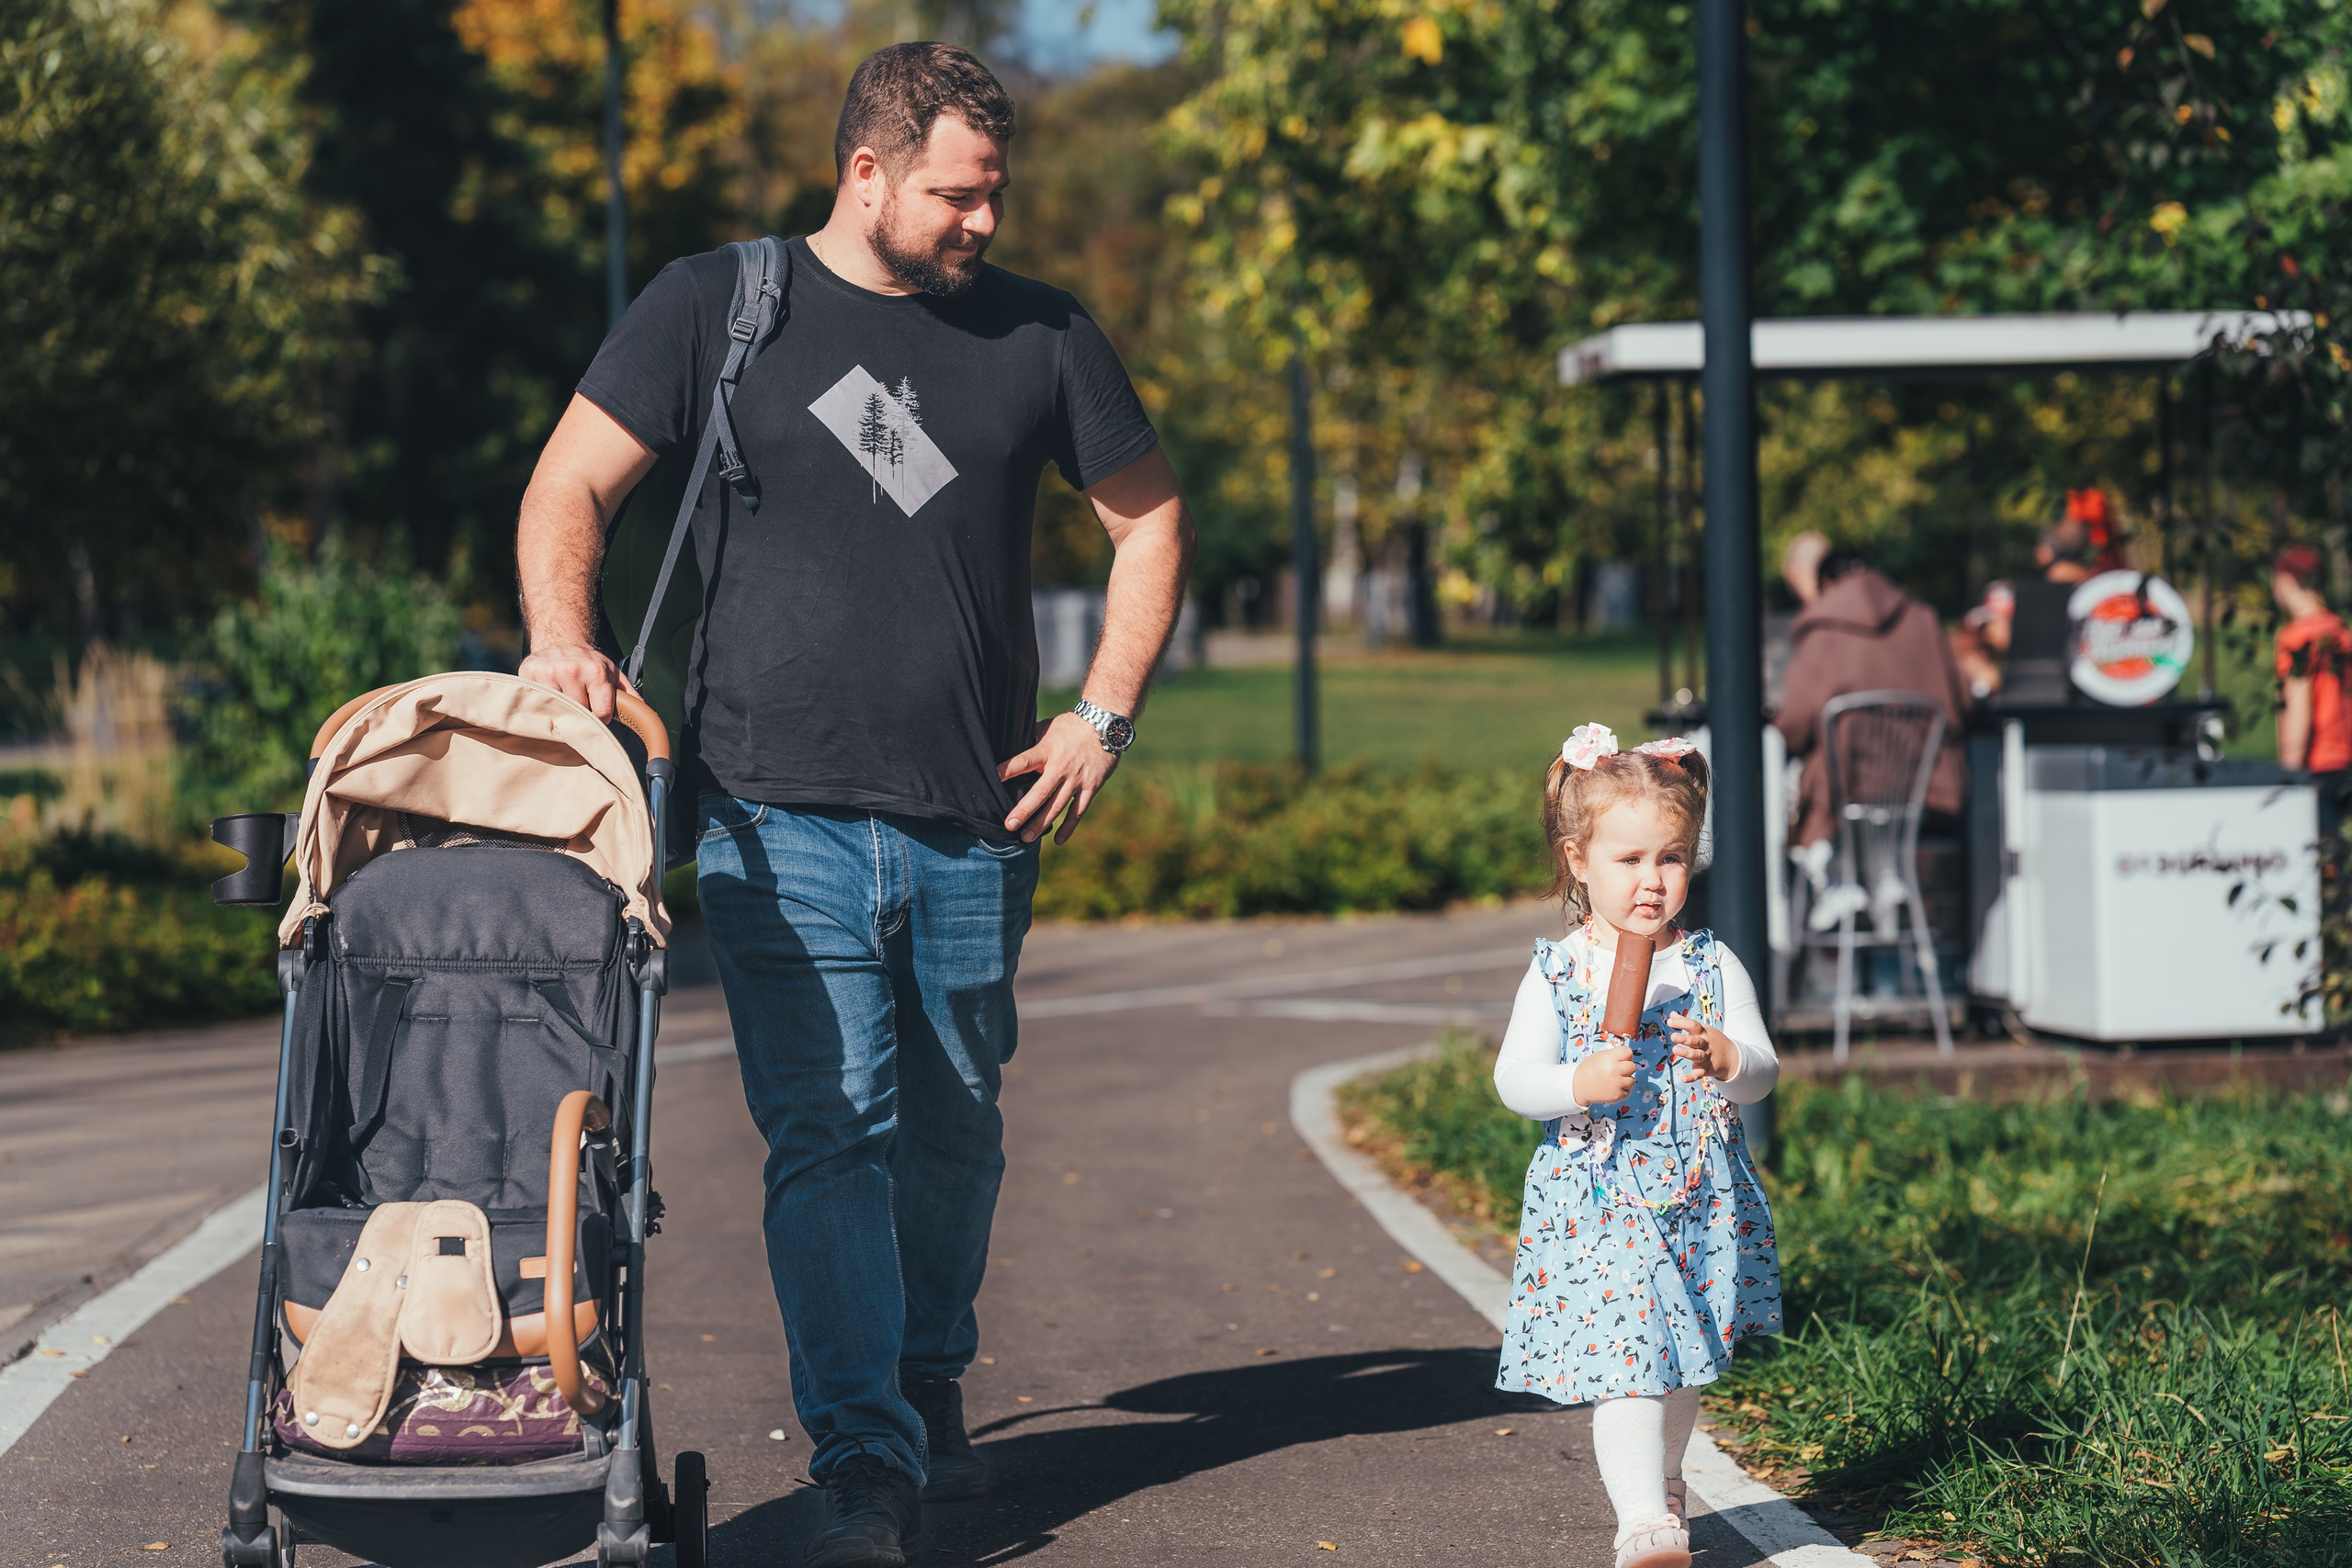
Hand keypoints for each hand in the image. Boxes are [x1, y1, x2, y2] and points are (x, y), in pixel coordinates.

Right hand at [519, 641, 633, 721]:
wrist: (560, 640)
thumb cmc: (589, 663)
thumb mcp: (612, 673)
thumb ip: (628, 694)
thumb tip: (642, 712)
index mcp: (596, 671)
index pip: (601, 713)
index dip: (600, 719)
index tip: (597, 714)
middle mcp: (572, 670)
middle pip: (579, 714)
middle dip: (581, 715)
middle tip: (579, 705)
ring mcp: (548, 673)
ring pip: (558, 711)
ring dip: (561, 711)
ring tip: (564, 700)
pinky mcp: (529, 674)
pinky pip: (538, 702)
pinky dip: (544, 704)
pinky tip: (549, 697)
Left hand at [998, 711, 1120, 843]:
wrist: (1106, 725)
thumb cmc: (1072, 726)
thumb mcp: (1048, 728)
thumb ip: (1032, 741)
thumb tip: (1010, 747)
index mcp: (1047, 750)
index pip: (1023, 761)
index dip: (1007, 769)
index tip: (993, 778)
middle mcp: (1061, 767)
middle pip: (1040, 792)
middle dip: (1024, 810)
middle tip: (1009, 825)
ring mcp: (1077, 779)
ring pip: (1058, 806)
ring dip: (1042, 824)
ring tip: (1026, 838)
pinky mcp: (1091, 787)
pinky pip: (1078, 811)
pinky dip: (1068, 826)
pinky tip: (1058, 840)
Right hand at [1572, 1043, 1635, 1106]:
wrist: (1578, 1086)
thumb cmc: (1588, 1070)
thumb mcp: (1598, 1056)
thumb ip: (1612, 1054)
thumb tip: (1625, 1054)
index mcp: (1609, 1058)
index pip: (1628, 1052)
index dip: (1626, 1055)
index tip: (1622, 1058)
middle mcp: (1614, 1070)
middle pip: (1632, 1067)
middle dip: (1627, 1068)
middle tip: (1618, 1070)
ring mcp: (1617, 1084)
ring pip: (1632, 1080)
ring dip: (1626, 1080)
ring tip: (1614, 1080)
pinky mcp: (1617, 1095)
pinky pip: (1628, 1092)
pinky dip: (1623, 1090)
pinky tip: (1613, 1087)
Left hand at [1668, 1013, 1739, 1083]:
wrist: (1732, 1057)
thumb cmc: (1712, 1040)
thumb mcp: (1703, 1029)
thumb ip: (1686, 1023)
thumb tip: (1672, 1014)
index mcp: (1703, 1033)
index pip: (1693, 1025)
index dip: (1682, 1022)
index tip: (1670, 1021)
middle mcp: (1705, 1045)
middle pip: (1695, 1041)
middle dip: (1685, 1038)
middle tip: (1673, 1036)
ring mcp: (1706, 1057)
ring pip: (1697, 1055)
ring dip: (1687, 1053)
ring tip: (1675, 1050)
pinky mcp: (1707, 1069)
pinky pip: (1699, 1073)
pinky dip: (1692, 1077)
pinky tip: (1684, 1079)